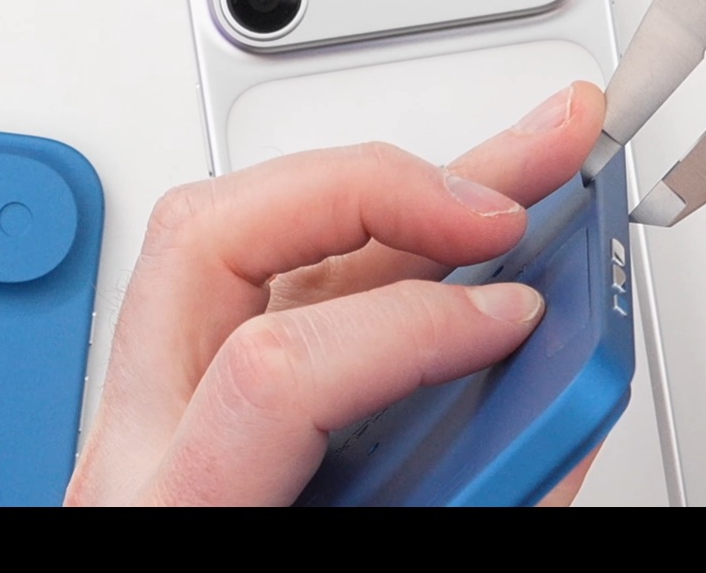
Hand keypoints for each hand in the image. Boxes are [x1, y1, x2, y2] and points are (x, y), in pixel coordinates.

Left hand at [67, 82, 605, 505]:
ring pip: (242, 225)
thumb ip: (490, 502)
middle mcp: (143, 442)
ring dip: (388, 183)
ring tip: (511, 171)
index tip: (525, 322)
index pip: (280, 373)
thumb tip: (562, 416)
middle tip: (507, 196)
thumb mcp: (416, 546)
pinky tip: (458, 222)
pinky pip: (286, 271)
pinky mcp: (198, 382)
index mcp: (179, 512)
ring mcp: (156, 401)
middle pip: (218, 238)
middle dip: (382, 190)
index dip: (420, 328)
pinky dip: (387, 234)